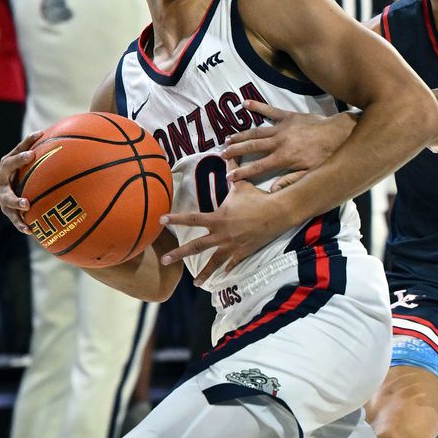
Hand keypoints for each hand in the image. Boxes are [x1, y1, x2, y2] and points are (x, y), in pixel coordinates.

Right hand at [0, 130, 45, 232]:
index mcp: (8, 164)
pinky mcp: (7, 210)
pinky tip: (30, 230)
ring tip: (26, 204)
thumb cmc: (30, 175)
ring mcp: (3, 195)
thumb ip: (47, 153)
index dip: (24, 144)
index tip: (36, 144)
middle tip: (31, 156)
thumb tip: (71, 138)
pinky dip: (21, 223)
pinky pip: (14, 218)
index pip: (16, 151)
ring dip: (15, 201)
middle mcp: (3, 178)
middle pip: (7, 167)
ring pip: (6, 197)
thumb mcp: (36, 166)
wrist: (15, 194)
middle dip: (18, 161)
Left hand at [160, 180, 293, 282]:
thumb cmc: (257, 198)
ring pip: (214, 262)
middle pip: (196, 246)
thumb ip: (232, 171)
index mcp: (217, 218)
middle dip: (179, 254)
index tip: (161, 220)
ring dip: (204, 274)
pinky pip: (233, 263)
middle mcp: (221, 234)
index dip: (175, 219)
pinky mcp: (244, 252)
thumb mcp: (241, 184)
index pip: (191, 218)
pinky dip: (227, 269)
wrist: (277, 213)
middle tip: (164, 261)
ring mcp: (232, 245)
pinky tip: (222, 276)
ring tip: (194, 284)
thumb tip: (227, 153)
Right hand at [221, 100, 354, 182]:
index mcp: (283, 158)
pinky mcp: (288, 116)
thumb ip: (291, 181)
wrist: (339, 133)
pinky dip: (257, 106)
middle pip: (252, 147)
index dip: (242, 173)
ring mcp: (282, 127)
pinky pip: (270, 110)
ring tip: (228, 139)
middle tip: (221, 154)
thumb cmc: (326, 155)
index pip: (258, 167)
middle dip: (235, 151)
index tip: (228, 177)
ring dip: (241, 135)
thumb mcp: (311, 173)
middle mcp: (278, 142)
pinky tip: (244, 103)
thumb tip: (272, 191)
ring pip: (256, 131)